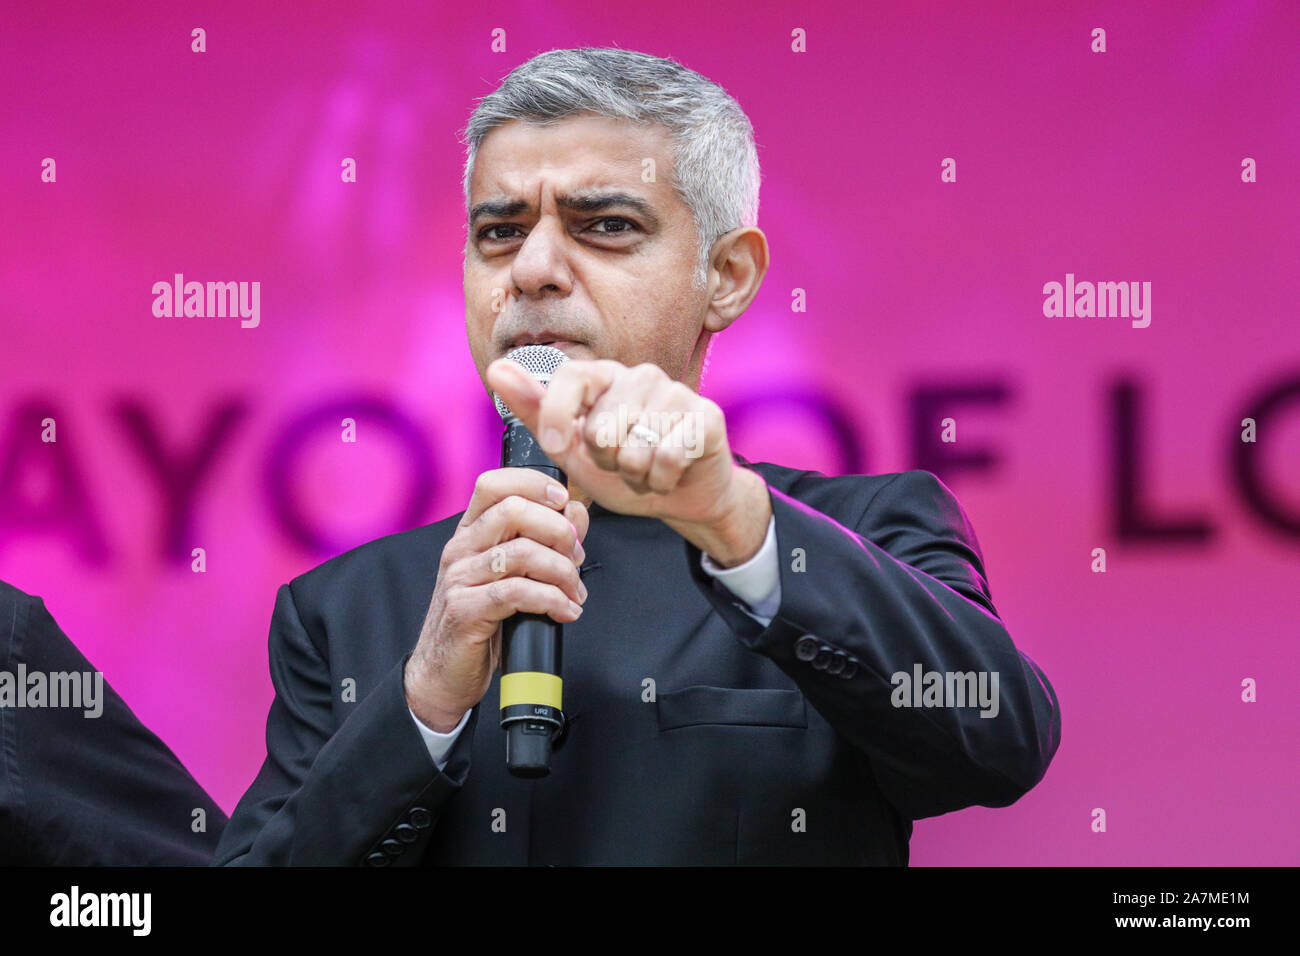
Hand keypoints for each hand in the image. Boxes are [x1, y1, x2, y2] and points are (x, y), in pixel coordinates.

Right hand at [404, 468, 588, 731]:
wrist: (443, 674)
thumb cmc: (482, 621)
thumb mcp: (513, 575)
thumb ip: (544, 540)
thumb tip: (576, 511)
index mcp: (470, 533)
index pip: (493, 484)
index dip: (534, 483)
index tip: (565, 500)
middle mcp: (460, 549)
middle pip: (512, 510)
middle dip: (557, 529)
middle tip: (577, 555)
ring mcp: (459, 579)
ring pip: (520, 553)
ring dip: (562, 571)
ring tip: (575, 592)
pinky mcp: (464, 611)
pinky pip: (516, 593)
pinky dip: (551, 600)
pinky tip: (566, 611)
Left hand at [487, 357, 770, 566]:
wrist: (681, 495)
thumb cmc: (623, 468)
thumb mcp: (571, 448)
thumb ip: (536, 411)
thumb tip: (497, 368)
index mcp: (605, 376)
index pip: (572, 375)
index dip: (559, 414)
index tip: (558, 445)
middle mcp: (641, 375)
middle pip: (602, 427)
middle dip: (607, 463)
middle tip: (622, 464)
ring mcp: (676, 393)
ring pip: (634, 447)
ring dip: (635, 475)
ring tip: (645, 470)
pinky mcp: (706, 417)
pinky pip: (667, 457)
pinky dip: (662, 480)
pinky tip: (670, 474)